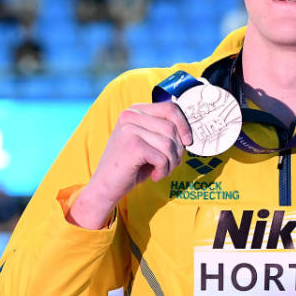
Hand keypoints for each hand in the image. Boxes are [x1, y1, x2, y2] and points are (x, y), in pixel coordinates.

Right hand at [68, 101, 192, 228]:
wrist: (106, 187)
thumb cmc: (131, 166)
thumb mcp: (149, 142)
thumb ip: (164, 132)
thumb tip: (189, 133)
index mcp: (135, 110)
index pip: (170, 108)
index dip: (184, 125)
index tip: (188, 141)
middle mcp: (130, 115)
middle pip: (172, 127)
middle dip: (177, 150)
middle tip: (170, 164)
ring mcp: (130, 129)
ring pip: (169, 144)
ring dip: (171, 162)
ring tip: (162, 171)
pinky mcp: (133, 145)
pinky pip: (163, 157)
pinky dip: (163, 170)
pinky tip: (154, 176)